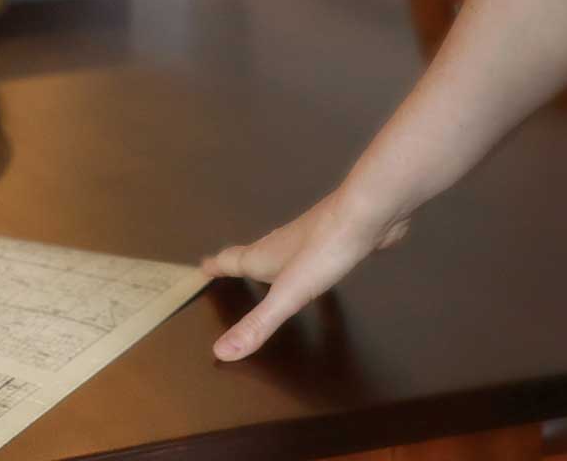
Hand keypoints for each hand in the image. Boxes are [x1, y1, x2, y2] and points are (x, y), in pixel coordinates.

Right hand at [201, 185, 411, 360]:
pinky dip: (298, 260)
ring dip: (265, 259)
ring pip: (277, 250)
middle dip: (235, 263)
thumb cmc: (322, 253)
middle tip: (224, 269)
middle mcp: (279, 245)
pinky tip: (312, 267)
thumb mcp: (288, 296)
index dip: (215, 266)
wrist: (365, 216)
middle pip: (249, 253)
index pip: (230, 261)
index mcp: (263, 256)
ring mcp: (306, 240)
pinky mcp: (331, 240)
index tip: (201, 268)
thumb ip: (257, 324)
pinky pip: (306, 251)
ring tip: (263, 270)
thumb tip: (221, 352)